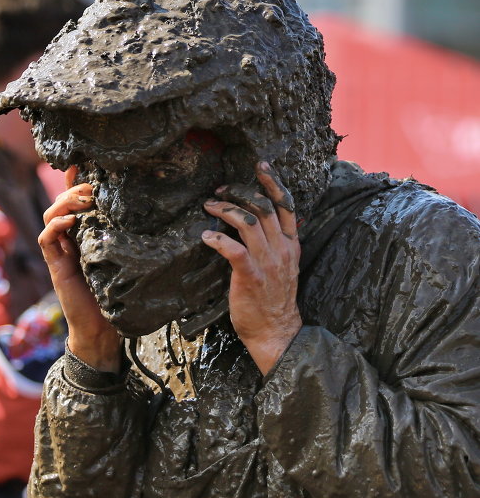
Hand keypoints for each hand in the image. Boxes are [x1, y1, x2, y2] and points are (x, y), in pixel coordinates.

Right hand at [39, 168, 120, 371]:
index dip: (78, 181)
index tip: (87, 165)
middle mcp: (72, 238)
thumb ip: (134, 240)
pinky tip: (70, 221)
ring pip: (51, 215)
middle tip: (91, 185)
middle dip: (73, 188)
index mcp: (88, 234)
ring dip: (64, 202)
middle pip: (62, 202)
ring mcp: (61, 251)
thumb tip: (162, 217)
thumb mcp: (129, 260)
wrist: (102, 328)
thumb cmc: (119, 294)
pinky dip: (55, 226)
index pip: (79, 202)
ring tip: (82, 198)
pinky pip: (46, 239)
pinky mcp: (56, 265)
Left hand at [202, 161, 301, 375]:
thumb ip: (275, 246)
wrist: (276, 331)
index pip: (286, 206)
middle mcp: (281, 250)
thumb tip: (257, 227)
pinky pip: (234, 249)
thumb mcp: (283, 268)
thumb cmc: (274, 301)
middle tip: (220, 191)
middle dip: (240, 193)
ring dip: (225, 210)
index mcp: (291, 245)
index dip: (273, 182)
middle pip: (263, 208)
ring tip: (209, 207)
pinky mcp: (250, 276)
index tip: (260, 165)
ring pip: (248, 222)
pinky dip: (218, 239)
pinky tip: (206, 237)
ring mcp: (267, 262)